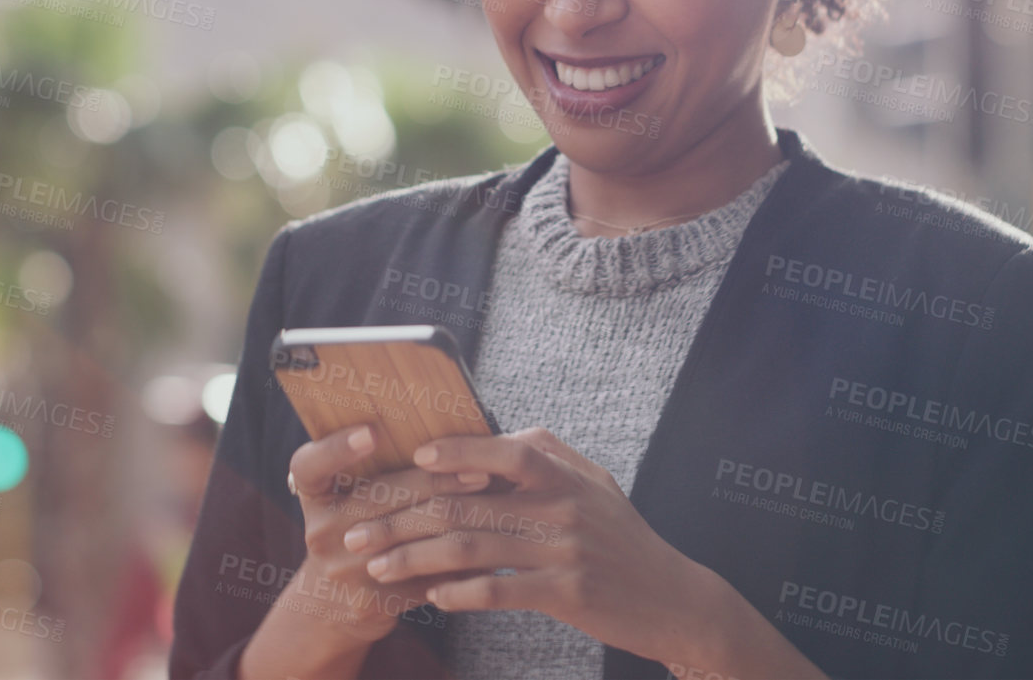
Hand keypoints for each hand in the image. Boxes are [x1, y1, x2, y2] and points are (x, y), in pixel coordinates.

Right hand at [256, 424, 490, 650]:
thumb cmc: (360, 527)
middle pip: (379, 497)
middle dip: (434, 481)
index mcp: (312, 494)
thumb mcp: (350, 495)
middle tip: (479, 469)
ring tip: (491, 499)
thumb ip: (379, 464)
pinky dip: (459, 557)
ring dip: (455, 516)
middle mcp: (319, 529)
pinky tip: (490, 542)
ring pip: (408, 536)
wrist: (335, 603)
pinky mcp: (370, 600)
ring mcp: (341, 569)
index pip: (309, 465)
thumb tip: (444, 425)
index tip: (371, 433)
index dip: (337, 448)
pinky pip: (423, 573)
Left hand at [339, 427, 715, 663]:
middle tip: (358, 529)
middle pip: (469, 504)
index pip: (506, 451)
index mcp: (565, 475)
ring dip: (415, 558)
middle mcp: (563, 507)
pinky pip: (499, 592)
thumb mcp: (596, 484)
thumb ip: (550, 455)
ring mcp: (564, 552)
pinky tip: (430, 597)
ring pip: (473, 548)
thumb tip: (503, 433)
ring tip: (376, 567)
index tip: (413, 458)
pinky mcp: (566, 596)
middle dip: (404, 517)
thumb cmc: (624, 539)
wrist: (673, 599)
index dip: (459, 449)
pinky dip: (459, 593)